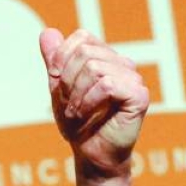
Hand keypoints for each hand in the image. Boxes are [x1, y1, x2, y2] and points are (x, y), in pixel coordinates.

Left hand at [39, 28, 148, 185]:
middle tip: (69, 105)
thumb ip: (55, 62)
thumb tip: (47, 31)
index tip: (58, 84)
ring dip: (76, 96)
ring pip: (94, 68)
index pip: (81, 38)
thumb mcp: (59, 89)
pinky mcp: (139, 95)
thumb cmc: (78, 123)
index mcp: (105, 58)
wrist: (91, 154)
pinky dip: (89, 101)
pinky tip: (87, 115)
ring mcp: (133, 78)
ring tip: (77, 113)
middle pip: (85, 54)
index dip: (62, 59)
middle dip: (67, 82)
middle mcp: (123, 64)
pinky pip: (107, 84)